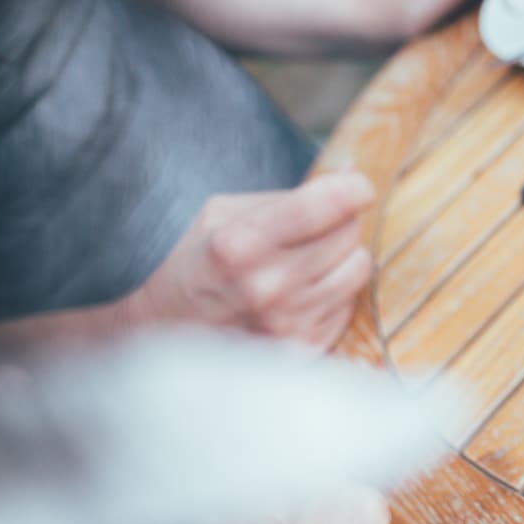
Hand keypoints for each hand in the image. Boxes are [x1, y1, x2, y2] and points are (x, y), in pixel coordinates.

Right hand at [122, 168, 376, 350]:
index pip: (325, 205)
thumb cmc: (198, 262)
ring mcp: (286, 323)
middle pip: (347, 234)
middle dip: (341, 221)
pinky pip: (348, 304)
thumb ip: (290, 195)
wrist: (165, 332)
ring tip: (307, 260)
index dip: (353, 189)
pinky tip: (301, 292)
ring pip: (357, 268)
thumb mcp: (225, 213)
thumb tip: (351, 173)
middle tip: (315, 226)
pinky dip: (333, 292)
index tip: (358, 186)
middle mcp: (266, 286)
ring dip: (341, 257)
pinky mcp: (303, 350)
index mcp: (240, 245)